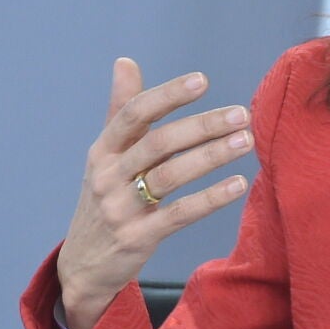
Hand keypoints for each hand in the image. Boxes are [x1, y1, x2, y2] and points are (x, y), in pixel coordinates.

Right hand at [57, 58, 253, 328]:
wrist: (83, 266)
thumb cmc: (104, 200)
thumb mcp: (105, 157)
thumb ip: (121, 111)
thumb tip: (125, 61)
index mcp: (102, 150)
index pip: (134, 114)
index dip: (168, 95)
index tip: (202, 80)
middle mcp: (107, 176)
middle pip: (158, 143)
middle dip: (202, 126)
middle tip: (241, 114)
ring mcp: (120, 208)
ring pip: (170, 176)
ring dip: (211, 156)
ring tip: (246, 141)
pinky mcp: (138, 238)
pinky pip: (179, 214)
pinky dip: (210, 198)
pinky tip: (238, 184)